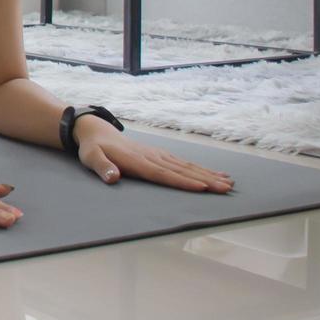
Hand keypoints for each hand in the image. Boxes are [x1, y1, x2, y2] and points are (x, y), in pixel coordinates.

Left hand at [75, 119, 233, 191]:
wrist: (96, 130)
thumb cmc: (93, 148)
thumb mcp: (91, 158)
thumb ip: (102, 168)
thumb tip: (113, 177)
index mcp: (137, 161)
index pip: (163, 174)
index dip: (182, 181)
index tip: (202, 187)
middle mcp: (152, 157)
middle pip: (182, 170)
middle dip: (205, 180)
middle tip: (226, 188)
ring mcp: (158, 154)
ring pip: (186, 166)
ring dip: (208, 174)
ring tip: (228, 182)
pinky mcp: (160, 154)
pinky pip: (182, 163)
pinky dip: (199, 169)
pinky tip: (213, 174)